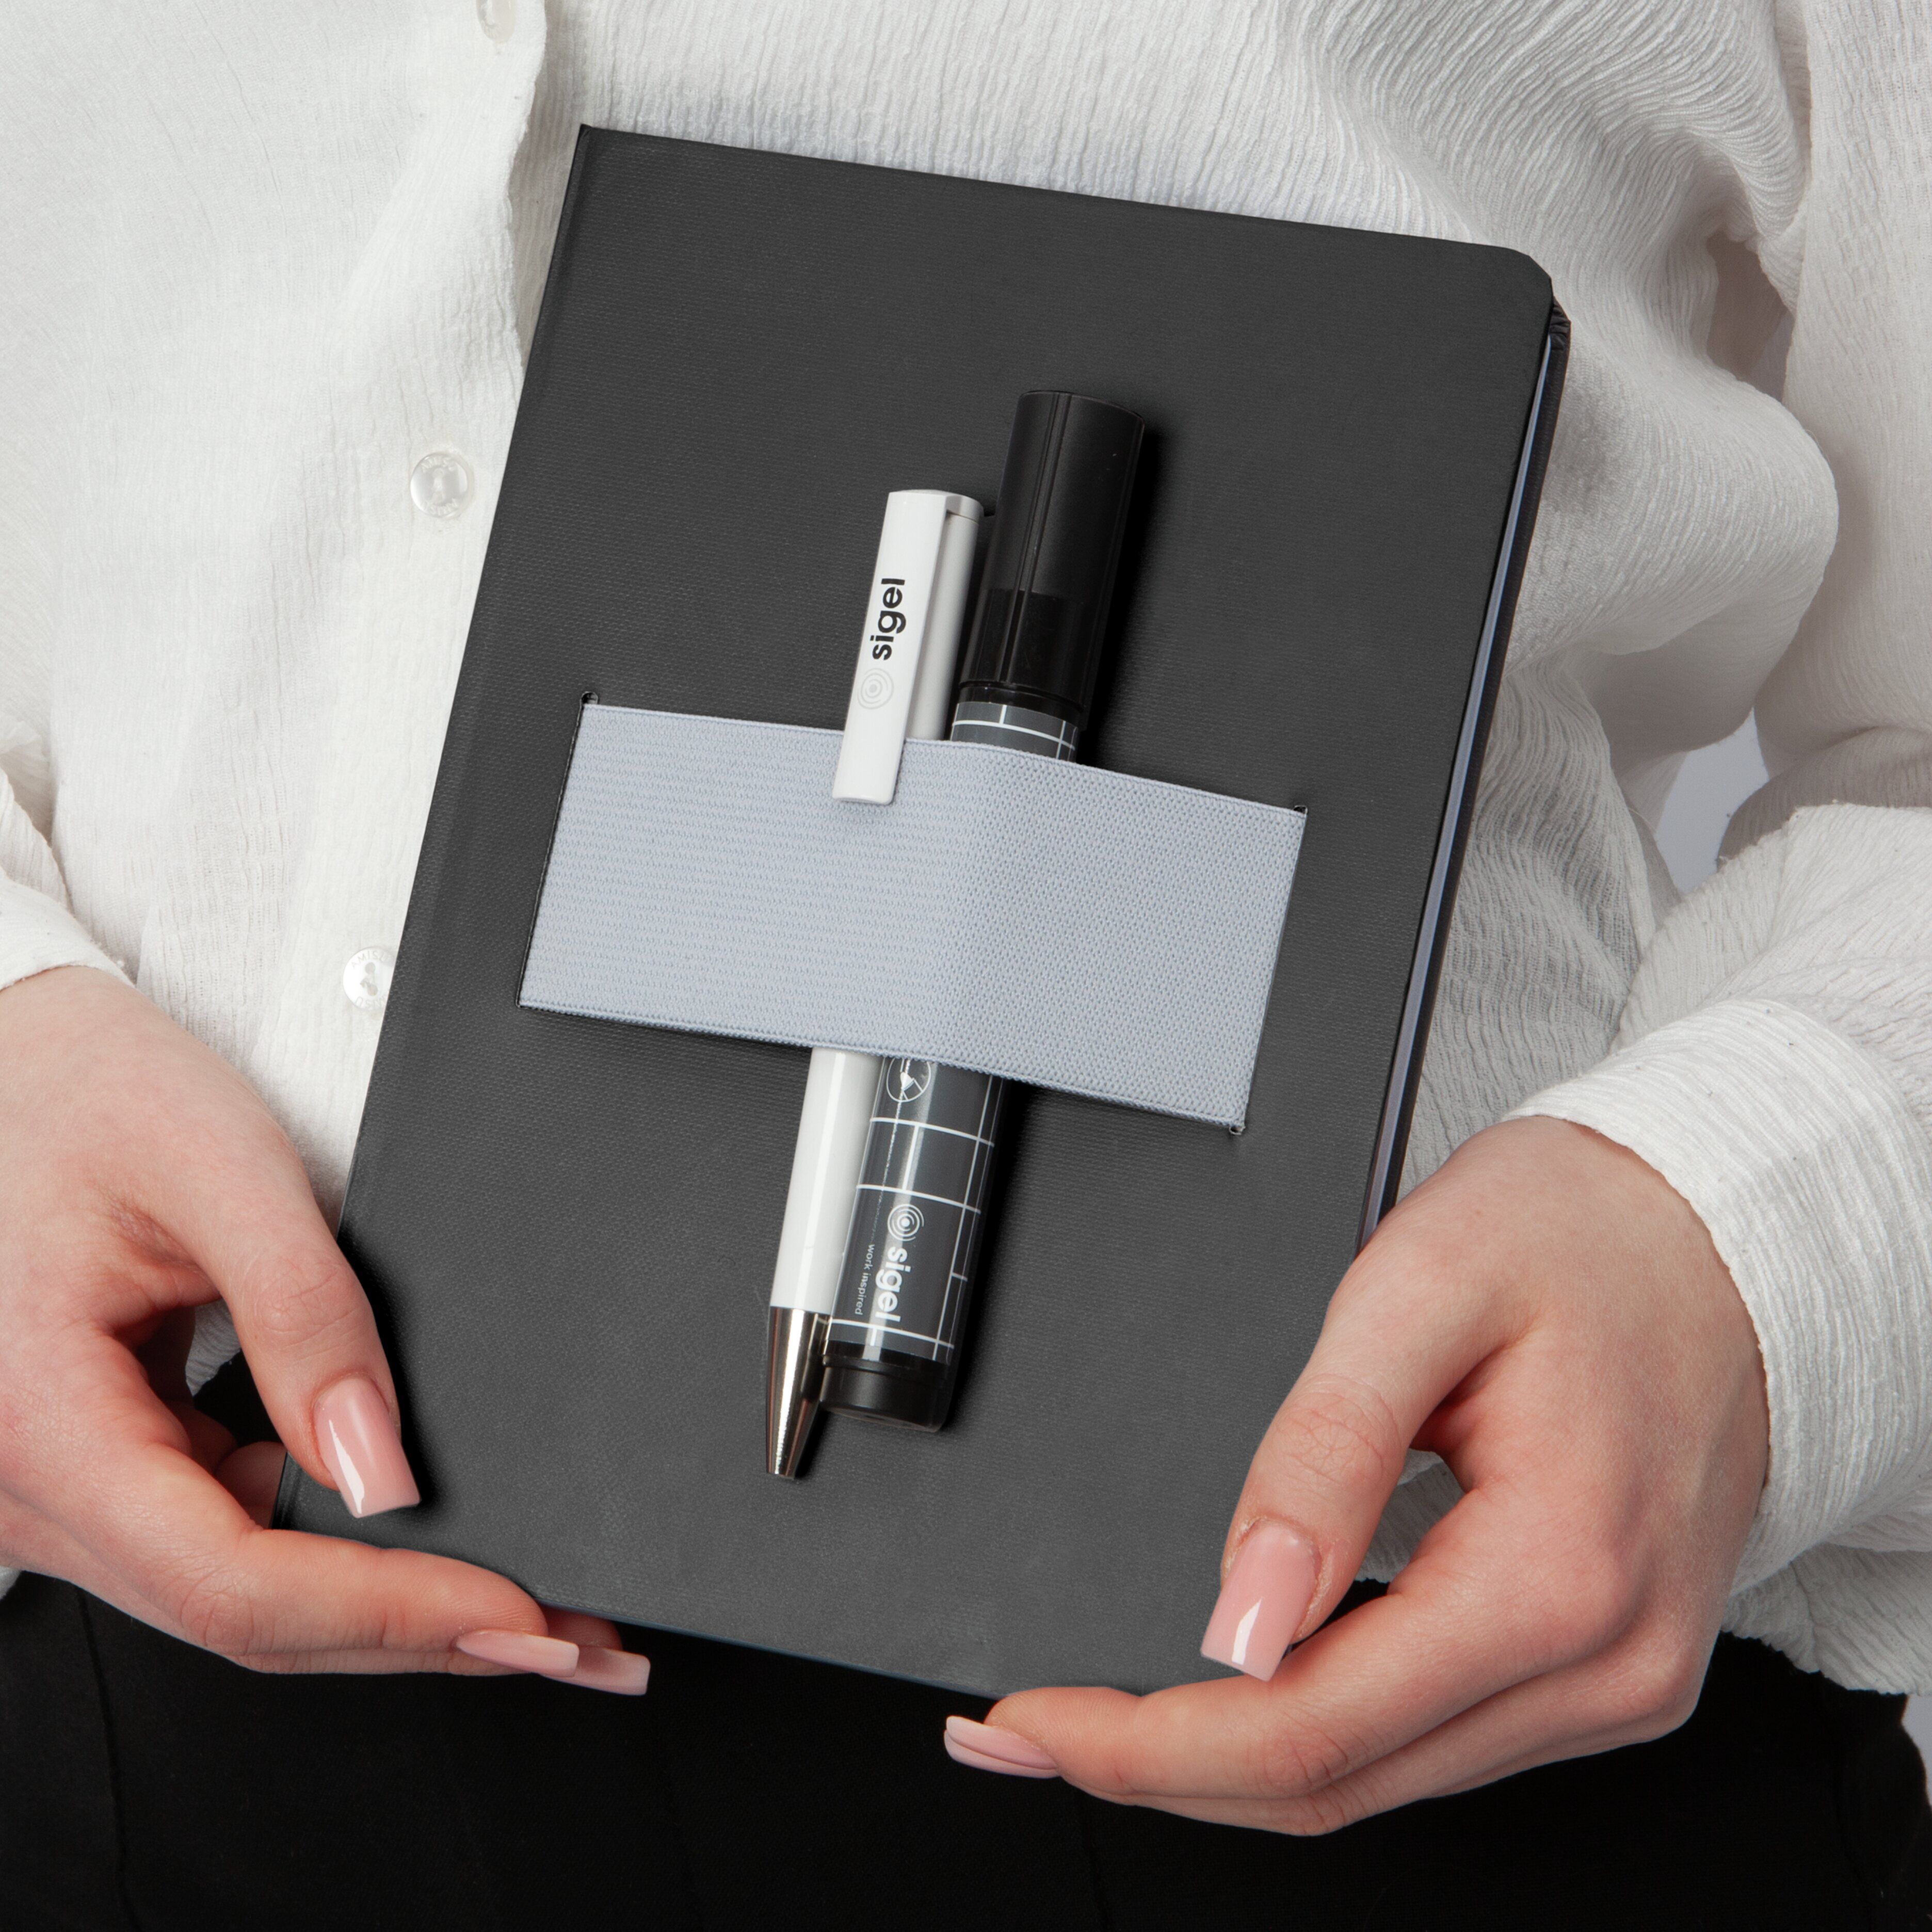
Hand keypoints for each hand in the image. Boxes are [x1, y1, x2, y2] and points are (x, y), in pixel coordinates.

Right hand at [0, 967, 645, 1691]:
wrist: (12, 1061)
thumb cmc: (83, 1092)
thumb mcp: (215, 1170)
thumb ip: (301, 1315)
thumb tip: (380, 1467)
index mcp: (42, 1424)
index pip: (233, 1582)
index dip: (390, 1610)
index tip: (516, 1617)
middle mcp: (32, 1486)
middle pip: (246, 1617)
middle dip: (416, 1632)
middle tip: (566, 1641)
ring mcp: (67, 1486)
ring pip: (242, 1593)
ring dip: (387, 1604)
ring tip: (522, 1598)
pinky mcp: (108, 1465)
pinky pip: (229, 1537)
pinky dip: (336, 1552)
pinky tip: (424, 1543)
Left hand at [949, 1116, 1767, 1826]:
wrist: (1717, 1231)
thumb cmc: (1581, 1235)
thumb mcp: (1419, 1293)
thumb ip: (1319, 1456)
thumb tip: (1240, 1616)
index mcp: (1558, 1572)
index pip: (1314, 1726)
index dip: (1150, 1746)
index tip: (1033, 1726)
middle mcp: (1605, 1660)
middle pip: (1341, 1781)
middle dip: (1164, 1770)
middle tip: (1030, 1732)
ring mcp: (1614, 1676)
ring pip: (1383, 1777)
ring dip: (1233, 1761)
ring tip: (1111, 1718)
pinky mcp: (1603, 1663)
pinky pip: (1433, 1738)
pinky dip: (1321, 1730)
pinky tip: (1245, 1688)